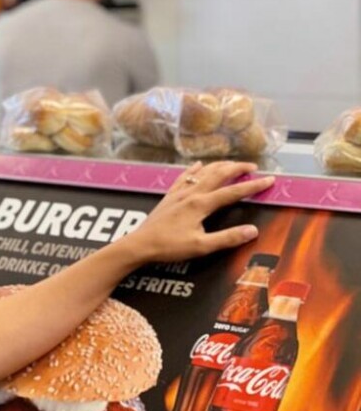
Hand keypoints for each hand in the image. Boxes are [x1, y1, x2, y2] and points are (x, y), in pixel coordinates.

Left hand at [119, 161, 274, 263]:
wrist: (139, 244)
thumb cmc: (169, 247)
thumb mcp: (201, 247)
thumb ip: (228, 238)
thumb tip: (253, 230)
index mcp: (201, 204)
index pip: (233, 191)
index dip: (253, 186)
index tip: (270, 180)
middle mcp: (190, 193)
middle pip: (218, 174)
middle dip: (237, 168)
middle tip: (254, 166)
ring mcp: (178, 193)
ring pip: (202, 172)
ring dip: (219, 166)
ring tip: (233, 164)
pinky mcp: (169, 196)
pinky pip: (184, 177)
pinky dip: (195, 169)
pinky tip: (198, 164)